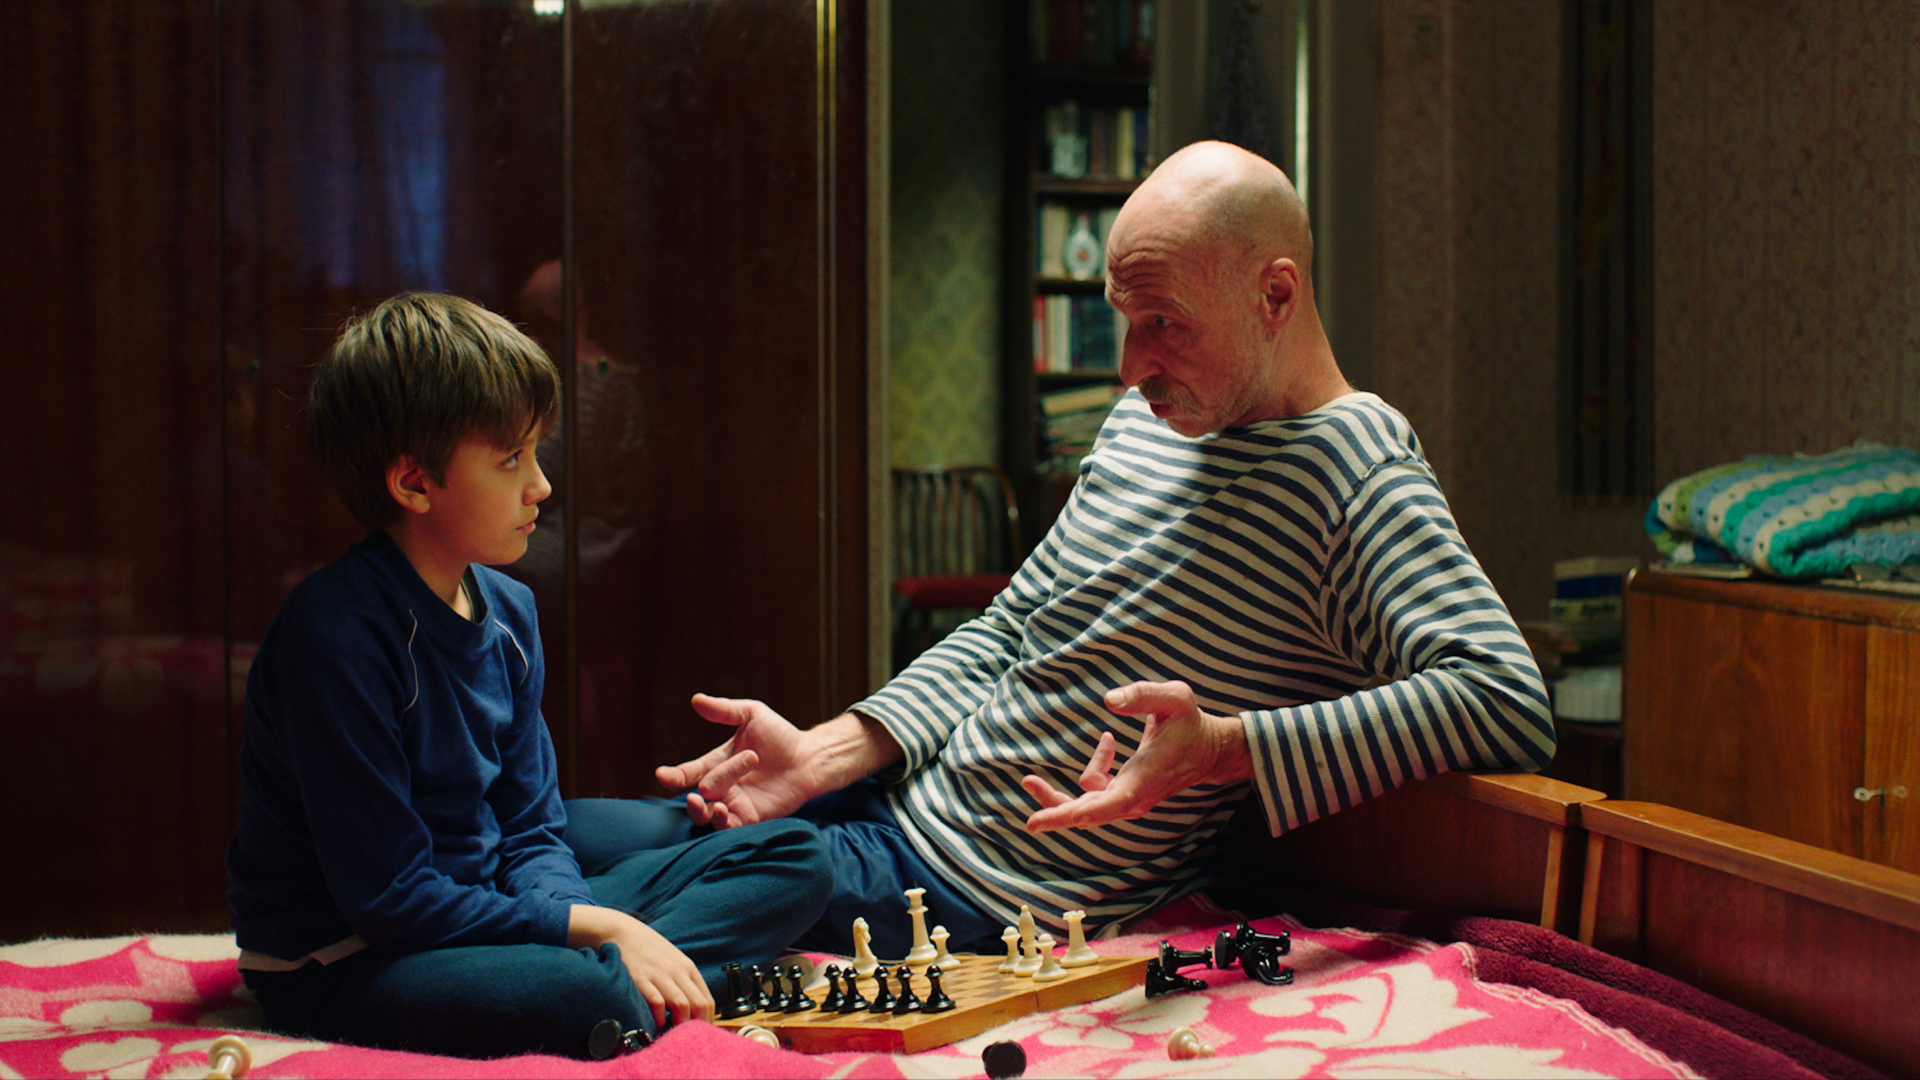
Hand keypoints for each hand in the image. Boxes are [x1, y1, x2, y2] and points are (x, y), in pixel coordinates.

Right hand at [569, 905, 712, 1030]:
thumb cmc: (647, 950)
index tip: (700, 1036)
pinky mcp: (641, 978)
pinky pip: (657, 1003)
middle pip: (699, 1005)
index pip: (707, 1001)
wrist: (621, 931)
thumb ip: (682, 982)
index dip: (707, 1022)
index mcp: (687, 969)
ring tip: (673, 1037)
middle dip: (697, 1027)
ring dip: (680, 1025)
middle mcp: (678, 971)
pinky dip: (659, 1018)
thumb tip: (692, 1009)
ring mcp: (660, 974)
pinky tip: (654, 1025)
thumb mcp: (672, 962)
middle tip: (689, 1041)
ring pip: (682, 1005)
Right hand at [654, 694, 822, 828]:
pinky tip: (723, 812)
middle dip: (706, 785)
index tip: (663, 775)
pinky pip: (729, 828)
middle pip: (701, 792)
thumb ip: (724, 710)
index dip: (674, 776)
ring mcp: (735, 804)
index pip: (689, 772)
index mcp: (717, 763)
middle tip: (717, 778)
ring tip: (707, 801)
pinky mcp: (751, 819)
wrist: (810, 757)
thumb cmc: (781, 736)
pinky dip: (721, 823)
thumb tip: (696, 699)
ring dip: (702, 810)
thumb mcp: (752, 715)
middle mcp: (722, 786)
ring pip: (707, 814)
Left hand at [1021, 680, 1251, 833]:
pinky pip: (1097, 791)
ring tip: (1029, 780)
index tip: (1060, 819)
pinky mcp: (1126, 796)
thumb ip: (1142, 695)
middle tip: (1029, 818)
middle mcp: (1135, 796)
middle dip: (1057, 813)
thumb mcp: (1174, 698)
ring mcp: (1129, 800)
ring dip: (1058, 797)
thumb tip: (1109, 700)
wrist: (1208, 750)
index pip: (1115, 801)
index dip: (1087, 811)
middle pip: (1091, 814)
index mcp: (1145, 777)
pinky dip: (1094, 770)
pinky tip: (1107, 742)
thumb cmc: (1190, 722)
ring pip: (1087, 807)